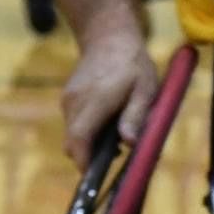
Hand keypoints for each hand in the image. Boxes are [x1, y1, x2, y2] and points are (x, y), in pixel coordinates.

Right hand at [60, 34, 160, 168]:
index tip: (95, 178)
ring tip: (117, 134)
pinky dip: (87, 130)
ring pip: (73, 133)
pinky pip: (74, 123)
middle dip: (89, 156)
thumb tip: (130, 144)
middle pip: (72, 143)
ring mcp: (68, 100)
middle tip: (116, 156)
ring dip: (90, 142)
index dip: (84, 163)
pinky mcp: (68, 98)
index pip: (78, 139)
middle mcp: (74, 103)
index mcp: (94, 102)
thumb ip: (136, 117)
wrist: (108, 35)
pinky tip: (108, 121)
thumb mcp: (145, 89)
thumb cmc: (132, 63)